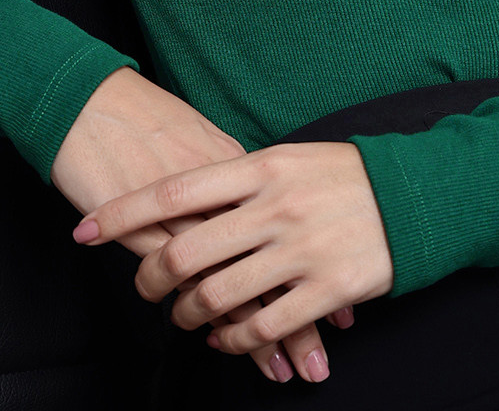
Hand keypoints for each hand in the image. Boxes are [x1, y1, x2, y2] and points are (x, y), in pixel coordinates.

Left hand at [51, 67, 350, 382]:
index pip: (174, 190)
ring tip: (181, 315)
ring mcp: (300, 250)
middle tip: (142, 288)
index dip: (122, 212)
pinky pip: (262, 328)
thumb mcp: (287, 158)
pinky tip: (224, 338)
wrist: (413, 195)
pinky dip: (233, 340)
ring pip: (217, 296)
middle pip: (186, 251)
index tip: (84, 227)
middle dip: (150, 278)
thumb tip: (181, 197)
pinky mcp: (326, 290)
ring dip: (187, 314)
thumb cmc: (340, 174)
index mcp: (261, 166)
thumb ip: (238, 178)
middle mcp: (275, 207)